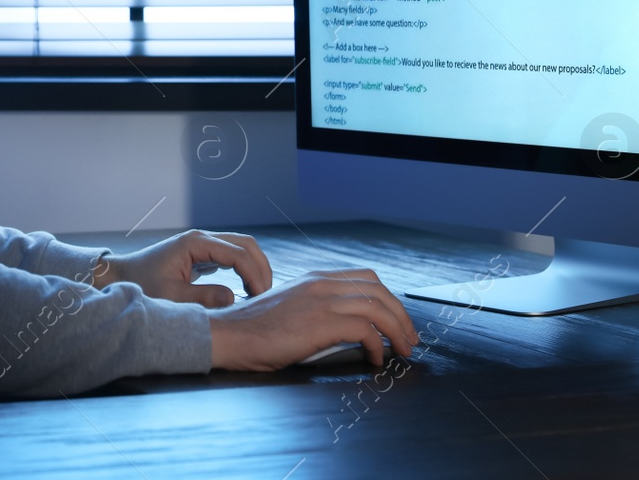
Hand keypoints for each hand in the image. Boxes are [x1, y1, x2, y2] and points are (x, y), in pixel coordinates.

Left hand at [91, 229, 272, 307]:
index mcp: (196, 243)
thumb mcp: (172, 297)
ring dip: (255, 267)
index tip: (261, 299)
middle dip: (261, 268)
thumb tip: (234, 299)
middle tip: (268, 295)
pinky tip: (248, 289)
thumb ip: (204, 298)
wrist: (121, 277)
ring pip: (242, 248)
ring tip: (260, 294)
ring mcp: (203, 244)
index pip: (238, 254)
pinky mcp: (202, 254)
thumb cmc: (143, 285)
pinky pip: (232, 255)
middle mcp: (202, 239)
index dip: (254, 275)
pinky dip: (245, 269)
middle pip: (246, 244)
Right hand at [207, 268, 418, 369]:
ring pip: (378, 307)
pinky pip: (365, 329)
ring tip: (402, 351)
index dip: (389, 300)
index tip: (397, 322)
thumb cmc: (254, 329)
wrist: (228, 335)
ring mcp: (321, 299)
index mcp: (314, 278)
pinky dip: (377, 345)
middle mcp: (321, 283)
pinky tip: (375, 359)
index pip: (366, 279)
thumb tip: (345, 327)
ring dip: (397, 331)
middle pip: (379, 290)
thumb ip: (315, 307)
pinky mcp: (320, 321)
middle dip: (401, 315)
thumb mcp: (289, 307)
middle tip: (409, 339)